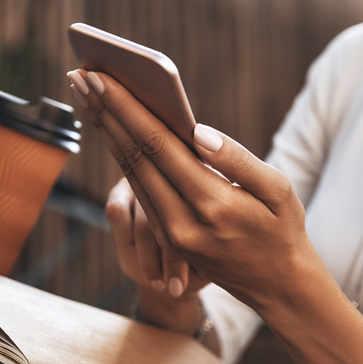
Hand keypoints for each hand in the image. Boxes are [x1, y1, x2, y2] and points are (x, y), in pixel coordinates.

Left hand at [69, 69, 316, 311]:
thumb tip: (198, 131)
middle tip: (81, 77)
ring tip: (87, 97)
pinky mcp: (165, 239)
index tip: (101, 78)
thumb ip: (238, 159)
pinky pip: (137, 190)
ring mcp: (169, 234)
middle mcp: (181, 221)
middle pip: (133, 157)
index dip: (126, 109)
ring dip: (106, 133)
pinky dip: (121, 156)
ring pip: (129, 173)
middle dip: (105, 113)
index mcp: (212, 202)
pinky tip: (111, 132)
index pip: (158, 145)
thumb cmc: (281, 229)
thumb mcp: (278, 191)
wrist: (277, 286)